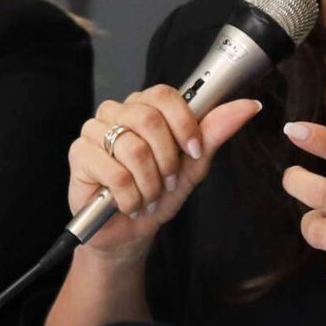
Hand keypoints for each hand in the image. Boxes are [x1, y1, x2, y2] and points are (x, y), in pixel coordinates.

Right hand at [67, 87, 263, 260]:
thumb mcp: (193, 165)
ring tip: (148, 196)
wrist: (130, 230)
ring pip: (133, 149)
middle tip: (168, 182)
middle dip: (167, 161)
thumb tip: (247, 106)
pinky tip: (128, 203)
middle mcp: (117, 112)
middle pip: (149, 120)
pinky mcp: (79, 154)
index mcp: (144, 107)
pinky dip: (129, 196)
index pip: (165, 95)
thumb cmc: (158, 194)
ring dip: (149, 184)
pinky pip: (114, 172)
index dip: (184, 124)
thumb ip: (215, 132)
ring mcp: (94, 131)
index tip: (194, 151)